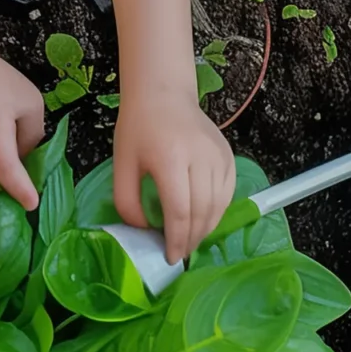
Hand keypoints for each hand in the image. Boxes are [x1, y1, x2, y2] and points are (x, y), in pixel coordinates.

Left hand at [112, 89, 234, 264]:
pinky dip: (217, 212)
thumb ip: (127, 203)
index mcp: (170, 158)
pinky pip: (228, 194)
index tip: (170, 257)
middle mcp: (200, 157)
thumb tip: (145, 231)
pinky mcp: (228, 155)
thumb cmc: (139, 128)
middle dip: (191, 240)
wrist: (163, 94)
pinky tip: (203, 220)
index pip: (180, 211)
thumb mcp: (121, 165)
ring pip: (218, 206)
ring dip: (205, 230)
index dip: (176, 240)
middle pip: (202, 212)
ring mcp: (218, 155)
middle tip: (179, 254)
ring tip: (190, 240)